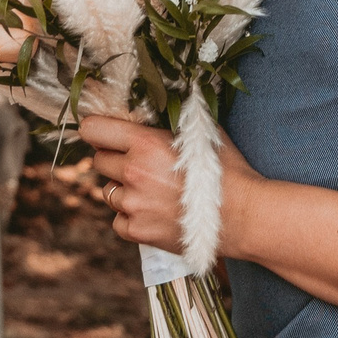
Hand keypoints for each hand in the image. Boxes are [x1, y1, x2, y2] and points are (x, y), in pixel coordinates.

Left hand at [79, 115, 259, 255]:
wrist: (243, 216)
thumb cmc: (228, 170)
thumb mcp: (202, 132)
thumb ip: (171, 122)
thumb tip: (158, 106)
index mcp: (145, 143)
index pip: (93, 130)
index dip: (97, 130)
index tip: (104, 134)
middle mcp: (133, 173)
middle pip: (99, 161)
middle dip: (114, 160)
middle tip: (138, 164)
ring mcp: (133, 205)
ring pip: (108, 192)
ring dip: (123, 189)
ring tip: (152, 191)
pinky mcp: (138, 232)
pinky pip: (118, 220)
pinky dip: (130, 217)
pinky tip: (153, 212)